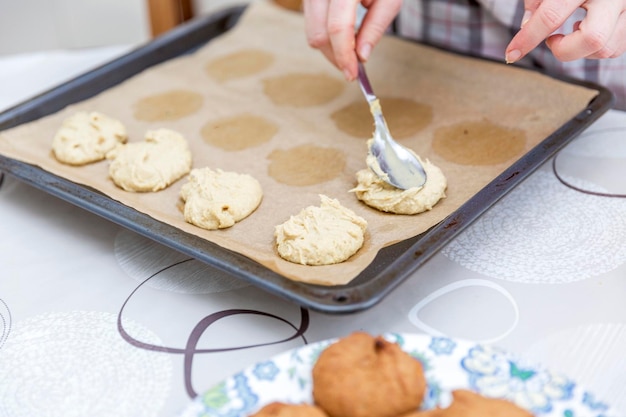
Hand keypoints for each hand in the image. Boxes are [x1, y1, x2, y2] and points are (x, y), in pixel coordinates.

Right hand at [303, 0, 401, 80]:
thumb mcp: (390, 0)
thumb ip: (375, 28)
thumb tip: (361, 57)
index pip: (337, 27)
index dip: (344, 55)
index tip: (352, 74)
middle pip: (318, 33)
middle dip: (336, 56)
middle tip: (353, 67)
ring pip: (312, 32)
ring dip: (331, 48)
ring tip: (352, 48)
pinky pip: (311, 24)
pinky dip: (327, 36)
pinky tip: (344, 35)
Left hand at [505, 0, 625, 62]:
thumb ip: (536, 1)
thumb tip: (526, 26)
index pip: (552, 15)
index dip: (528, 38)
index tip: (512, 52)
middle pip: (592, 38)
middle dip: (564, 50)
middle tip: (551, 40)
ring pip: (607, 48)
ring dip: (581, 50)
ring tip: (572, 30)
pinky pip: (616, 47)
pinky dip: (596, 48)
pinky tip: (586, 29)